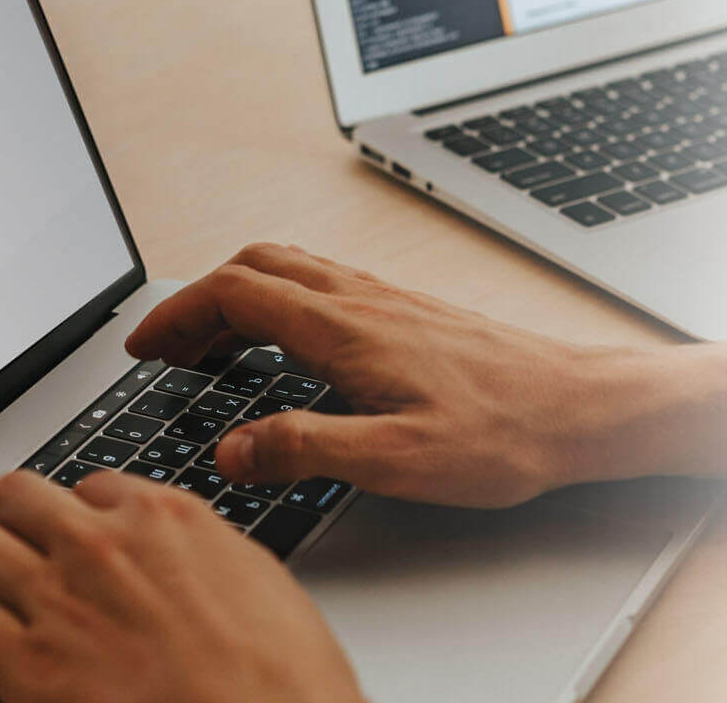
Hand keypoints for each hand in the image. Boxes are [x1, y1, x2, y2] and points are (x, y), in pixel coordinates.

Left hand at [0, 469, 366, 702]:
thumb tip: (168, 555)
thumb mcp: (257, 582)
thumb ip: (196, 552)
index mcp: (165, 517)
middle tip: (23, 560)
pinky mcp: (28, 667)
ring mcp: (59, 600)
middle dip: (14, 527)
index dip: (82, 522)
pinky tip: (2, 658)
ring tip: (1, 606)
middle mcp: (103, 545)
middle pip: (12, 496)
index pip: (87, 486)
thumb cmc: (284, 685)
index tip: (85, 547)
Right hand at [124, 243, 726, 507]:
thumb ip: (307, 448)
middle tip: (167, 347)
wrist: (580, 408)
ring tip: (210, 346)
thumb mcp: (396, 459)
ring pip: (288, 270)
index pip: (235, 293)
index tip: (145, 347)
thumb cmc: (503, 433)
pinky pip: (320, 285)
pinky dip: (277, 302)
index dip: (177, 315)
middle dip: (197, 300)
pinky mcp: (406, 313)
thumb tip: (233, 449)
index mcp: (346, 329)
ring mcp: (385, 301)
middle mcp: (362, 300)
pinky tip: (286, 344)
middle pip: (253, 267)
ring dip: (235, 296)